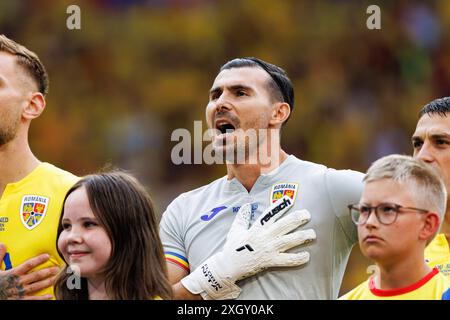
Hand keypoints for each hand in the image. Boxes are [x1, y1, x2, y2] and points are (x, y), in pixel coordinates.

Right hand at [0, 244, 59, 299]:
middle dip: (48, 271)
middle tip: (57, 268)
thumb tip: (2, 245)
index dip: (38, 260)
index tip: (47, 256)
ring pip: (37, 286)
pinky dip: (42, 298)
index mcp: (14, 273)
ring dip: (48, 282)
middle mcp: (19, 282)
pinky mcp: (20, 300)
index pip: (28, 265)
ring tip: (56, 278)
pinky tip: (50, 295)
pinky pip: (33, 299)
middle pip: (36, 275)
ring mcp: (20, 292)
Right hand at [181, 196, 315, 298]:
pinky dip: (297, 258)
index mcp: (256, 228)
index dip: (280, 206)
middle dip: (297, 219)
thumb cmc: (232, 247)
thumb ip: (242, 217)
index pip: (270, 214)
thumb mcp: (235, 229)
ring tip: (312, 234)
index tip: (289, 199)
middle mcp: (264, 237)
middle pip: (283, 225)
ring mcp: (268, 249)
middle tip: (307, 214)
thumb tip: (247, 205)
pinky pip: (286, 260)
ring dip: (302, 237)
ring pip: (288, 241)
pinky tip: (307, 255)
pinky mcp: (270, 261)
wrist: (229, 265)